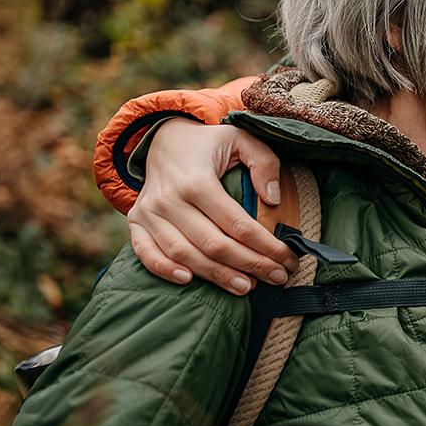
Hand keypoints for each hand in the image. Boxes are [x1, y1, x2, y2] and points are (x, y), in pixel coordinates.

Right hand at [127, 119, 297, 294]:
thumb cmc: (209, 144)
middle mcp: (170, 199)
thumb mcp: (242, 138)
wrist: (164, 138)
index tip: (288, 259)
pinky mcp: (137, 221)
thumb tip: (273, 199)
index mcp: (197, 180)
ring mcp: (150, 212)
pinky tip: (188, 281)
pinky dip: (163, 269)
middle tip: (277, 278)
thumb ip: (263, 162)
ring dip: (216, 275)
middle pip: (214, 245)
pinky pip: (145, 252)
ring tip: (246, 287)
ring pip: (184, 254)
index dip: (266, 246)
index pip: (238, 224)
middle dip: (250, 265)